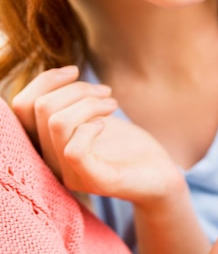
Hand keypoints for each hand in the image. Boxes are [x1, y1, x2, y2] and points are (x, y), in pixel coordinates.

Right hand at [11, 65, 184, 205]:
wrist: (160, 177)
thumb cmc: (128, 146)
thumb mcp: (96, 118)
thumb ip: (73, 104)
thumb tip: (64, 73)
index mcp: (47, 145)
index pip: (21, 108)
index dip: (45, 81)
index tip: (75, 71)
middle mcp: (51, 161)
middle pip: (40, 108)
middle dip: (77, 89)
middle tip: (106, 93)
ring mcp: (71, 174)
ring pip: (57, 123)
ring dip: (89, 102)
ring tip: (112, 104)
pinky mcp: (95, 181)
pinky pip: (74, 150)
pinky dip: (91, 127)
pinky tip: (106, 124)